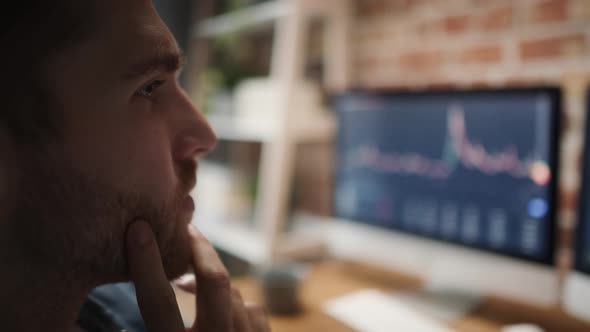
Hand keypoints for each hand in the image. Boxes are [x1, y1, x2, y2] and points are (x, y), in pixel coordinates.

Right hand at [125, 220, 270, 331]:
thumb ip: (141, 330)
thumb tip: (108, 327)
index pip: (159, 302)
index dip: (147, 263)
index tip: (139, 227)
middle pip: (214, 281)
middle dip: (199, 248)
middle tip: (184, 227)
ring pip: (234, 295)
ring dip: (211, 279)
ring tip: (189, 273)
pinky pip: (254, 311)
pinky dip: (235, 303)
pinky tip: (220, 304)